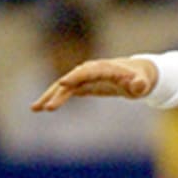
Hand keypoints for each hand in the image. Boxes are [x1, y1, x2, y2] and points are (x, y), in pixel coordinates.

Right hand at [30, 57, 158, 111]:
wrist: (137, 75)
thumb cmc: (140, 79)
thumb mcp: (143, 83)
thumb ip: (140, 84)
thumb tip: (138, 85)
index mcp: (103, 68)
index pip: (86, 72)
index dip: (75, 77)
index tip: (63, 84)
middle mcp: (90, 71)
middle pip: (70, 80)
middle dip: (58, 93)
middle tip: (47, 108)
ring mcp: (84, 77)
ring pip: (63, 87)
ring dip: (49, 97)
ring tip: (35, 108)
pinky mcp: (82, 85)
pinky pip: (65, 91)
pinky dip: (54, 98)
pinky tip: (42, 107)